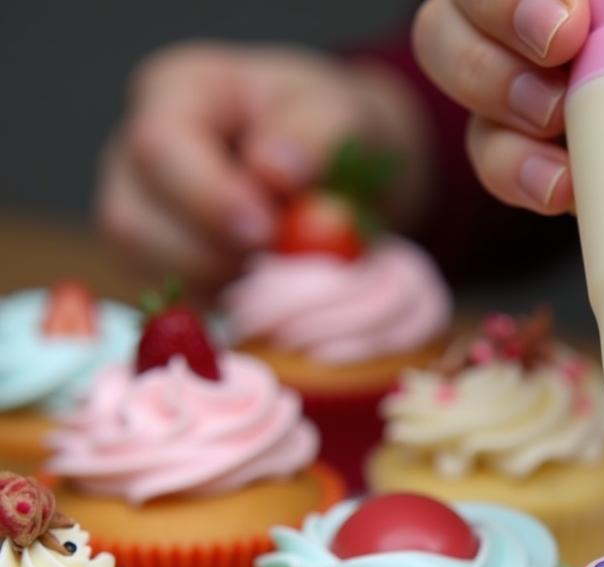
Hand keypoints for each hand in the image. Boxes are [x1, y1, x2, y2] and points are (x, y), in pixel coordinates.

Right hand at [97, 42, 433, 290]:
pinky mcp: (154, 264)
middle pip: (132, 218)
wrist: (333, 167)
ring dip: (212, 284)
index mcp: (178, 93)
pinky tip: (258, 293)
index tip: (265, 232)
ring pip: (140, 266)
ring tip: (273, 272)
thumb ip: (315, 136)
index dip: (208, 199)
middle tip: (276, 261)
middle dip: (210, 254)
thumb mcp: (340, 113)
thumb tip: (273, 172)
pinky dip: (215, 307)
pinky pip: (166, 299)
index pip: (160, 147)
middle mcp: (138, 153)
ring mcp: (139, 213)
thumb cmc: (328, 130)